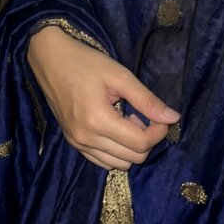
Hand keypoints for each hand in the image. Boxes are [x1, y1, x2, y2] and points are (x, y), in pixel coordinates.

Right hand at [26, 24, 179, 169]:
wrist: (50, 60)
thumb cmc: (85, 63)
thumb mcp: (120, 76)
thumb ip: (147, 100)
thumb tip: (173, 118)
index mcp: (98, 121)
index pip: (141, 144)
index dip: (159, 132)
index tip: (162, 116)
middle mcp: (86, 138)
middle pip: (133, 158)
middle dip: (147, 139)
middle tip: (143, 115)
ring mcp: (77, 143)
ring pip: (119, 164)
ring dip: (132, 147)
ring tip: (128, 121)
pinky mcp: (73, 143)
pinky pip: (102, 161)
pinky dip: (116, 151)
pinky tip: (115, 128)